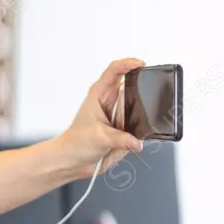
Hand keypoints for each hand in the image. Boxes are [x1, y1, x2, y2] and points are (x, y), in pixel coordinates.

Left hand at [53, 58, 145, 179]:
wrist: (73, 159)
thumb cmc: (76, 143)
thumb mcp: (99, 138)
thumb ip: (121, 139)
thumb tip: (137, 142)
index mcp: (99, 95)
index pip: (114, 71)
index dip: (128, 64)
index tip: (141, 64)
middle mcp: (109, 101)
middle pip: (130, 85)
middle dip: (141, 87)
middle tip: (150, 91)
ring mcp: (118, 114)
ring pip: (137, 105)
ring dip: (142, 111)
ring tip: (137, 122)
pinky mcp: (124, 127)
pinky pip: (139, 122)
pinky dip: (142, 127)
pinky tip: (137, 135)